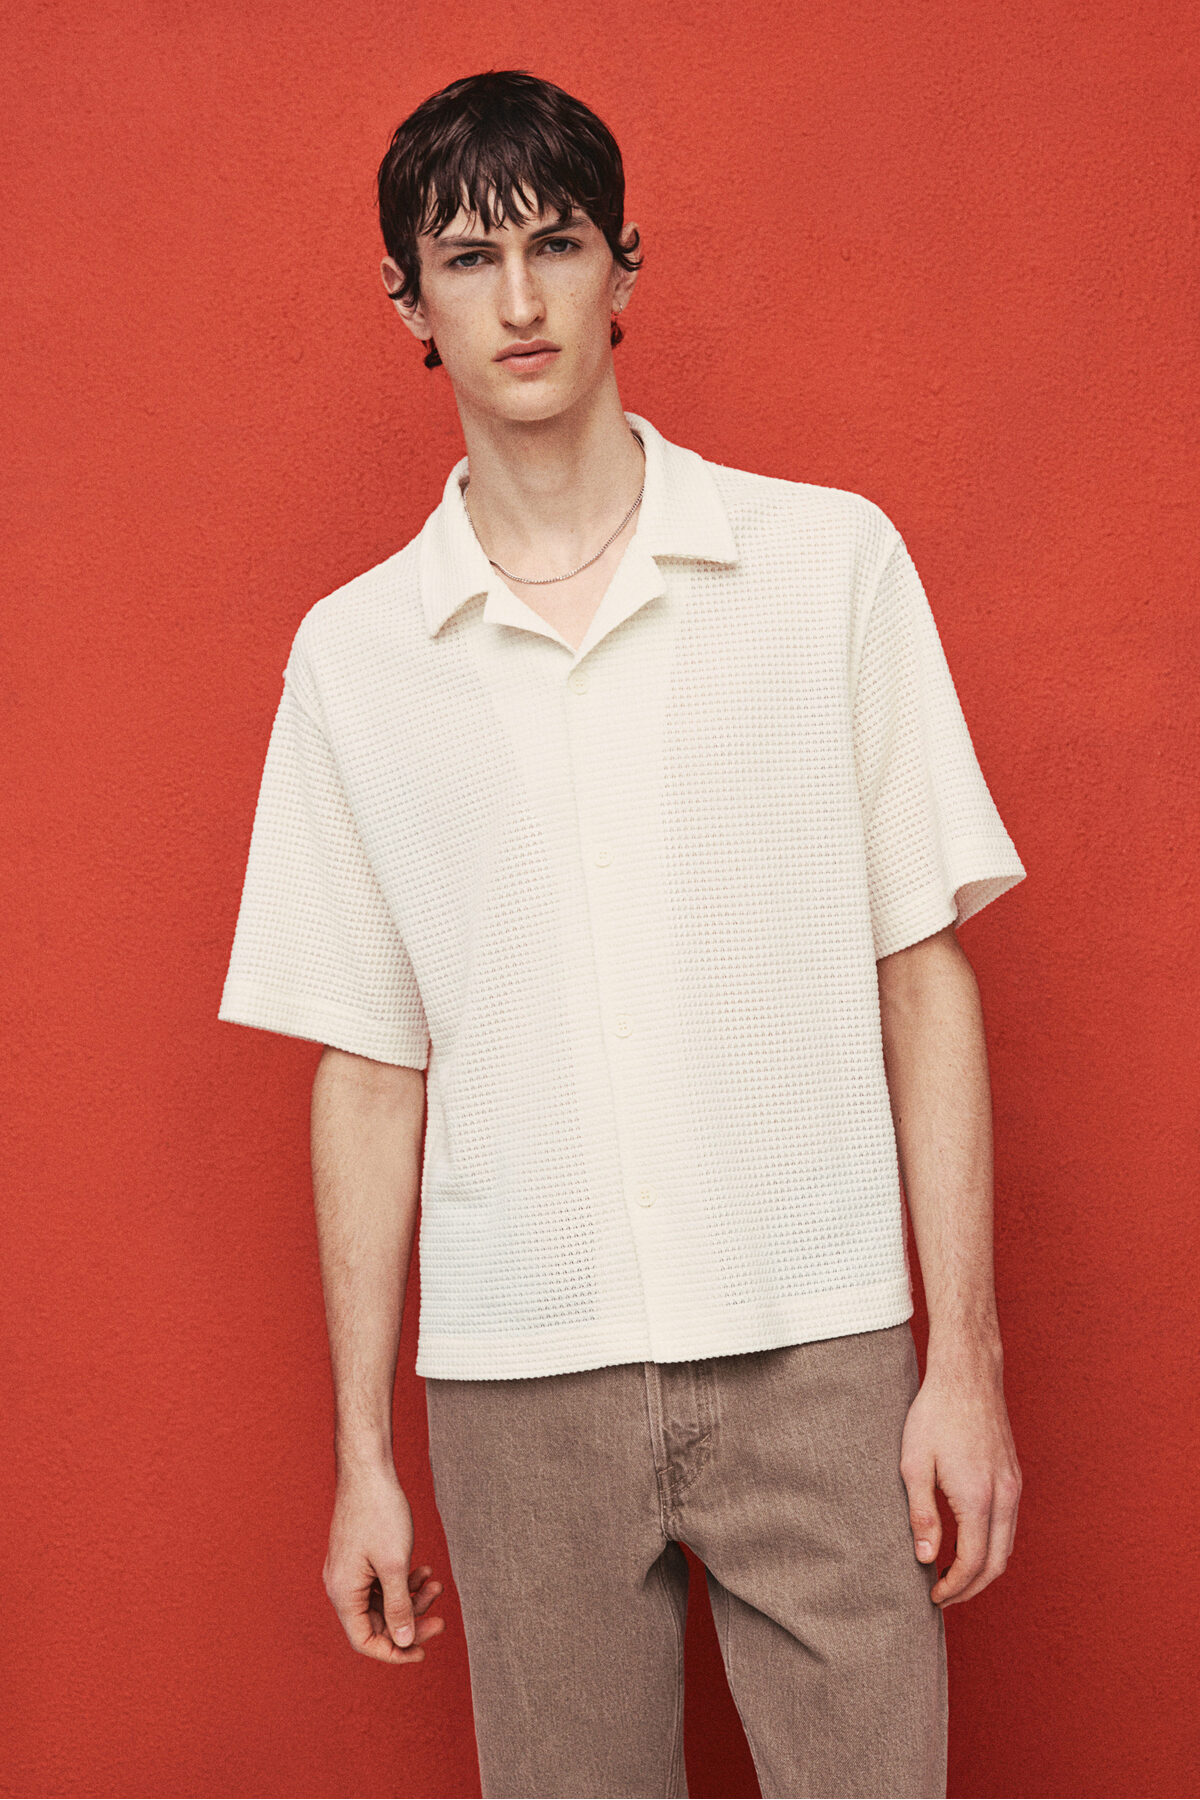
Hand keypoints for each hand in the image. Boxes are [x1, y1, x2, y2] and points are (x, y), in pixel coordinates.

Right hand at [323, 1463, 446, 1661]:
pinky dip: (404, 1580)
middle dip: (410, 1621)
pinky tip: (425, 1570)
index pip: (365, 1640)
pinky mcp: (361, 1556)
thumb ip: (399, 1607)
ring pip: (384, 1600)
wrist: (369, 1470)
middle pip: (377, 1622)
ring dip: (412, 1597)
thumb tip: (402, 1641)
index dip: (393, 1651)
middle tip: (441, 1621)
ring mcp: (351, 1570)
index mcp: (344, 1593)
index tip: (422, 1651)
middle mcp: (342, 1586)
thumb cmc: (379, 1513)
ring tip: (436, 1584)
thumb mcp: (394, 1565)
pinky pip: (383, 1581)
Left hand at [899, 1347, 1021, 1607]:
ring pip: (1007, 1546)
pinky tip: (967, 1542)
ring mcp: (1014, 1486)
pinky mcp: (1014, 1476)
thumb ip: (921, 1514)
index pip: (973, 1563)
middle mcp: (1004, 1496)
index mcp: (978, 1497)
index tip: (932, 1597)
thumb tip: (926, 1559)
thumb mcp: (914, 1463)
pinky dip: (992, 1544)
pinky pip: (1009, 1524)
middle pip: (997, 1564)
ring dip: (983, 1568)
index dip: (953, 1588)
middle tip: (942, 1596)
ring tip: (951, 1573)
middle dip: (971, 1588)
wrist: (967, 1374)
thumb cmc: (935, 1414)